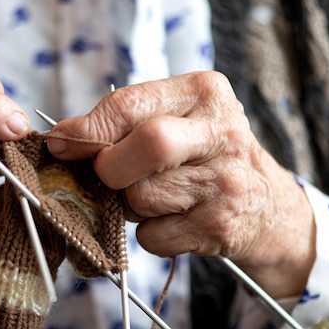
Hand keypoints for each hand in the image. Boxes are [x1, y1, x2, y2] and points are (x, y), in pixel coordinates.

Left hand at [47, 71, 314, 297]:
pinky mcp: (218, 226)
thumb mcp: (179, 119)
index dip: (87, 128)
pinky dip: (148, 233)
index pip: (130, 104)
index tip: (61, 143)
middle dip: (110, 167)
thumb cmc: (206, 156)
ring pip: (141, 196)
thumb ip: (126, 121)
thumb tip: (63, 139)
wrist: (267, 207)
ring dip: (129, 204)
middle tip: (108, 175)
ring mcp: (224, 183)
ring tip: (153, 196)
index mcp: (204, 93)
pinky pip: (151, 236)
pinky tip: (173, 220)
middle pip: (146, 145)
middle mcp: (221, 133)